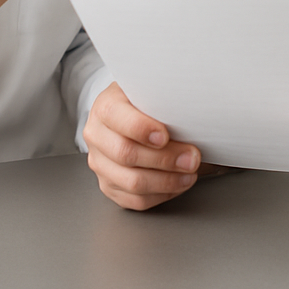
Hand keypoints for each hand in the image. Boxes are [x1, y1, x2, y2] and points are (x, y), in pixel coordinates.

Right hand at [84, 82, 200, 209]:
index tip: (165, 135)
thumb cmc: (142, 101)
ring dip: (167, 181)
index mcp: (105, 106)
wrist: (126, 112)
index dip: (141, 128)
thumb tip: (191, 110)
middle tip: (192, 158)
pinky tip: (178, 183)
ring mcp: (100, 164)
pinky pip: (135, 200)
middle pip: (126, 154)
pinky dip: (161, 194)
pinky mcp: (109, 186)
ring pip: (132, 182)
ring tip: (190, 173)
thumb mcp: (149, 88)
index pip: (117, 118)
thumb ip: (162, 98)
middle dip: (165, 159)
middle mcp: (97, 135)